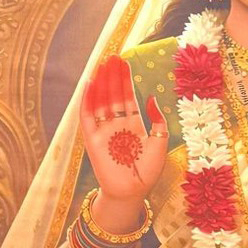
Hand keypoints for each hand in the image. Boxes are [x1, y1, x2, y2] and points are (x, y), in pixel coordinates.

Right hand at [78, 54, 168, 206]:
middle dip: (112, 76)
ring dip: (100, 83)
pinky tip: (90, 84)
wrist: (133, 191)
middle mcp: (116, 125)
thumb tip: (152, 98)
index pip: (127, 98)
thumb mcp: (160, 142)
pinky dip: (87, 100)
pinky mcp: (92, 139)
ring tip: (102, 65)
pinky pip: (87, 117)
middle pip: (112, 95)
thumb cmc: (148, 171)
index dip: (126, 80)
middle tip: (113, 57)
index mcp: (132, 125)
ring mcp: (103, 131)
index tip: (125, 63)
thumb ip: (158, 121)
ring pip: (100, 101)